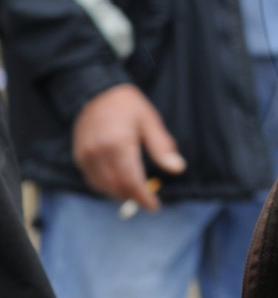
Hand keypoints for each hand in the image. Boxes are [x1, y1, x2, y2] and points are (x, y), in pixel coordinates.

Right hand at [72, 84, 186, 210]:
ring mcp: (86, 156)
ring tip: (135, 192)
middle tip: (147, 199)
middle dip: (133, 198)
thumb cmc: (128, 105)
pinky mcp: (79, 156)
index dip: (144, 198)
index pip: (132, 181)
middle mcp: (99, 153)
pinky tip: (118, 183)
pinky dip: (106, 187)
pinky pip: (92, 181)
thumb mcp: (150, 121)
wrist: (97, 91)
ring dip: (119, 194)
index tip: (155, 206)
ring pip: (103, 187)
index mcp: (118, 143)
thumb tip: (177, 168)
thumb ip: (162, 147)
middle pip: (116, 188)